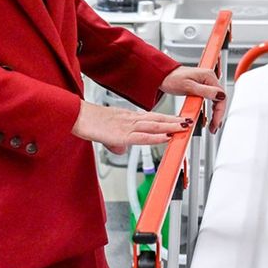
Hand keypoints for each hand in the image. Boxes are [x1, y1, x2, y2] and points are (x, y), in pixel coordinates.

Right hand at [72, 102, 187, 154]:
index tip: (180, 119)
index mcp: (129, 118)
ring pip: (154, 125)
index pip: (153, 117)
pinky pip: (142, 136)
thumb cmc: (89, 122)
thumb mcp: (106, 135)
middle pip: (158, 119)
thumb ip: (116, 142)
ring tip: (184, 127)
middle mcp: (131, 119)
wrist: (77, 116)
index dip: (167, 118)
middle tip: (190, 121)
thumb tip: (121, 150)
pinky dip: (156, 137)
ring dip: (170, 126)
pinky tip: (166, 137)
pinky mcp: (121, 134)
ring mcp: (127, 126)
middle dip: (174, 120)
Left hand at [160, 66, 226, 132]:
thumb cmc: (172, 78)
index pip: (221, 96)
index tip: (216, 122)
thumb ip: (205, 91)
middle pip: (220, 99)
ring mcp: (206, 83)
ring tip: (212, 125)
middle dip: (218, 115)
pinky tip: (208, 118)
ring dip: (215, 114)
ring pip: (216, 101)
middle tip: (214, 127)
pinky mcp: (202, 88)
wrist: (163, 75)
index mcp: (209, 76)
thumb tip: (221, 95)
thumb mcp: (188, 86)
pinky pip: (210, 100)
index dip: (220, 111)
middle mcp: (209, 79)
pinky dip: (210, 110)